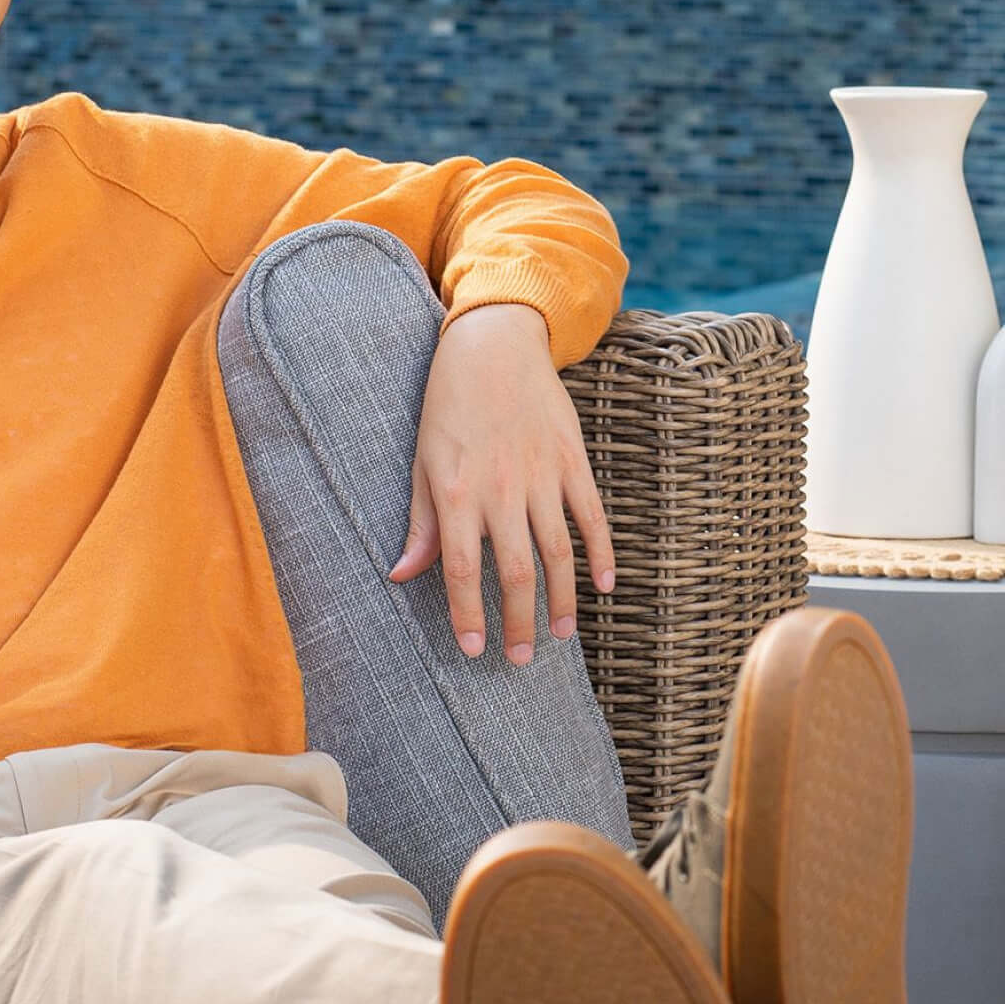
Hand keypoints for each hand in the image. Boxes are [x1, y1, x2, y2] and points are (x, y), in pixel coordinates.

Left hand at [389, 303, 616, 665]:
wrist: (493, 344)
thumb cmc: (448, 405)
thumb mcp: (423, 461)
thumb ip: (421, 523)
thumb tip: (401, 575)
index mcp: (457, 492)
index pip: (462, 569)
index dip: (468, 614)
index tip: (474, 650)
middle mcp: (501, 489)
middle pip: (516, 571)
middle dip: (518, 622)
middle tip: (518, 659)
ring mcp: (542, 475)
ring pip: (558, 552)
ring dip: (560, 599)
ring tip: (558, 636)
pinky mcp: (572, 460)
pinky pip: (591, 515)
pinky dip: (601, 553)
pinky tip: (603, 585)